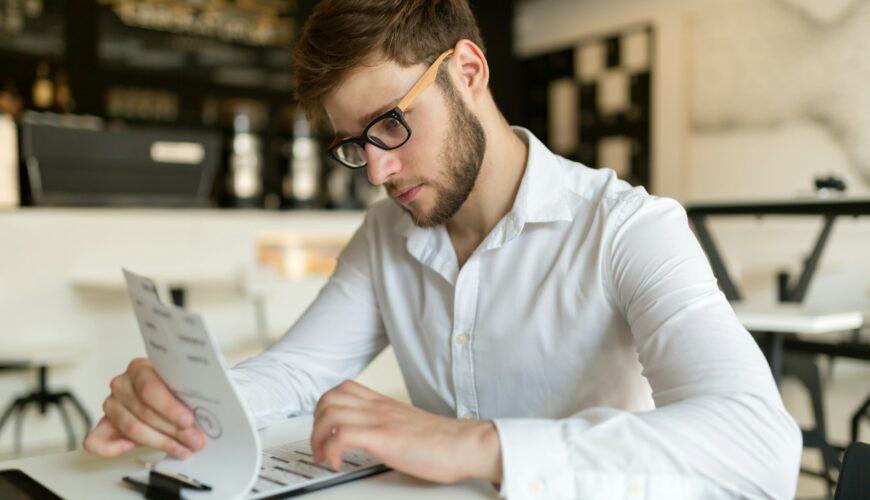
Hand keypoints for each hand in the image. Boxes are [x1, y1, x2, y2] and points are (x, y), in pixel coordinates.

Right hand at [83, 358, 205, 458]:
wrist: (164, 392)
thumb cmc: (174, 387)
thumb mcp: (183, 384)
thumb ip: (189, 393)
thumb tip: (209, 408)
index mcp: (140, 368)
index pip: (150, 388)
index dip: (169, 407)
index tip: (188, 421)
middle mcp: (122, 384)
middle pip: (144, 412)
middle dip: (173, 430)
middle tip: (194, 440)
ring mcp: (111, 404)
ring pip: (131, 428)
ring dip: (159, 442)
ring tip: (182, 449)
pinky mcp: (103, 425)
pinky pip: (95, 440)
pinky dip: (111, 448)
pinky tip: (130, 448)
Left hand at [310, 380, 502, 483]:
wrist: (466, 444)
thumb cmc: (444, 442)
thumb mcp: (409, 425)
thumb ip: (390, 425)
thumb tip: (378, 438)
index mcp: (384, 404)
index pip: (344, 389)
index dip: (326, 408)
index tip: (327, 431)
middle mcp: (378, 407)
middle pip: (328, 398)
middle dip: (315, 423)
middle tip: (321, 445)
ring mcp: (379, 420)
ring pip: (329, 412)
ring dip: (317, 437)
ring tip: (325, 456)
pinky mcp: (383, 437)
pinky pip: (341, 436)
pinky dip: (329, 451)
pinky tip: (337, 464)